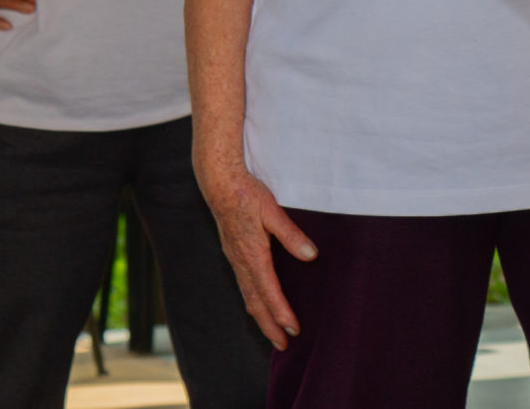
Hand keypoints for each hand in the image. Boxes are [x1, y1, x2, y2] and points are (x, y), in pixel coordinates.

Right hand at [197, 148, 314, 347]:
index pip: (269, 292)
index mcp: (252, 254)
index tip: (294, 330)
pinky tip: (259, 304)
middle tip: (283, 345)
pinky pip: (244, 286)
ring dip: (260, 317)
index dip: (282, 313)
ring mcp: (235, 259)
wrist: (218, 183)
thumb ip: (291, 234)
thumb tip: (311, 256)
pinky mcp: (233, 254)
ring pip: (248, 297)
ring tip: (273, 333)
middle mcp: (241, 262)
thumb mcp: (272, 211)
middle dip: (269, 326)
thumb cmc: (247, 194)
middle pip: (255, 303)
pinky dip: (253, 302)